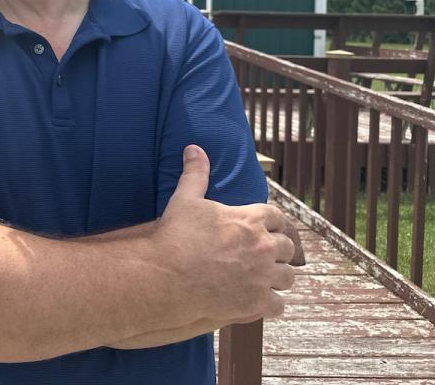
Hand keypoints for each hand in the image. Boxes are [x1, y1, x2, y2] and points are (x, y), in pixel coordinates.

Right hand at [156, 144, 297, 326]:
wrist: (166, 275)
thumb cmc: (176, 236)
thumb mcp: (185, 199)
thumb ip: (195, 173)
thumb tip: (194, 148)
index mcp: (251, 219)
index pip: (278, 217)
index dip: (273, 223)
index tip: (266, 228)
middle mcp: (263, 247)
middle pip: (287, 248)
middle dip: (277, 250)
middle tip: (262, 255)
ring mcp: (263, 277)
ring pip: (287, 277)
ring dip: (277, 277)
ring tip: (263, 278)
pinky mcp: (257, 303)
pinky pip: (278, 305)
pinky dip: (271, 303)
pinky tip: (259, 301)